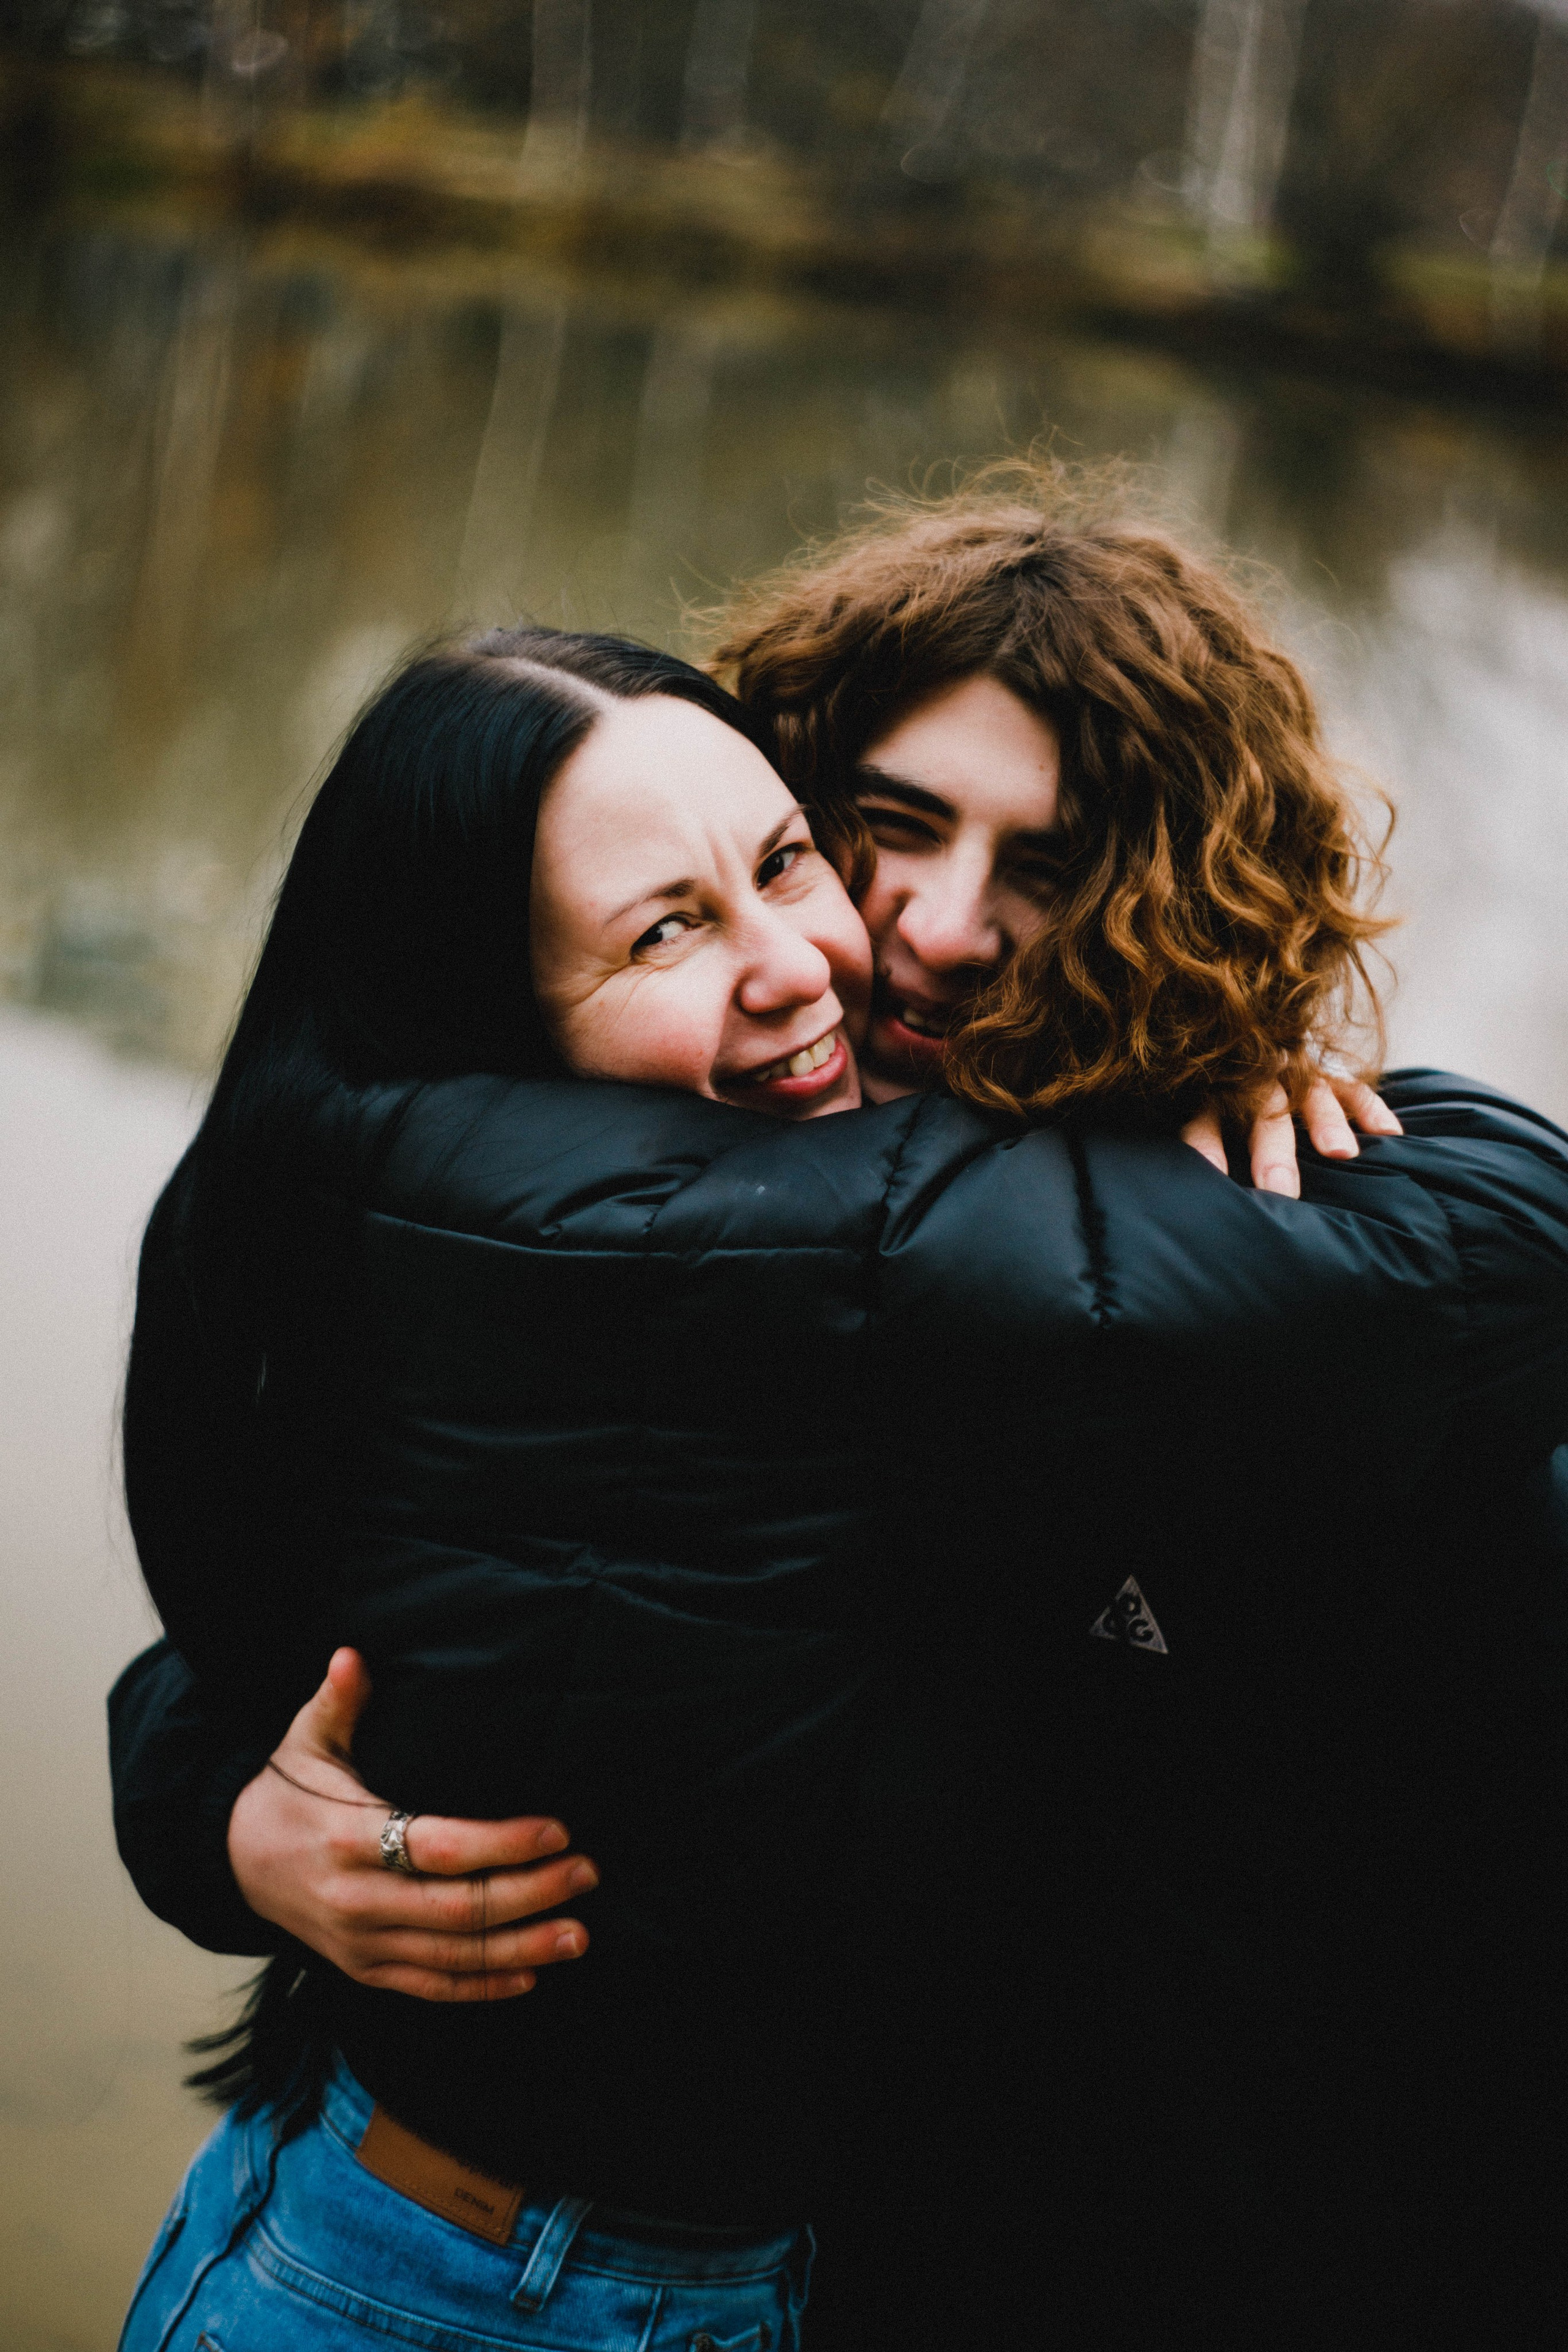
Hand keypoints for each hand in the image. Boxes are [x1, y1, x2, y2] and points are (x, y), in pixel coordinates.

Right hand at [228, 1648, 597, 2000]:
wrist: (232, 1861)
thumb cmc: (285, 1791)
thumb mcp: (305, 1741)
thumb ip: (337, 1701)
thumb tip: (352, 1655)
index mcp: (347, 1840)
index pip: (437, 1848)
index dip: (500, 1844)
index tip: (557, 1831)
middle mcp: (355, 1901)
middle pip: (455, 1909)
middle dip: (529, 1895)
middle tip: (587, 1875)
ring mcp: (359, 1944)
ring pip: (451, 1956)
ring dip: (521, 1949)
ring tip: (578, 1934)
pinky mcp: (363, 1971)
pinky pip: (429, 1987)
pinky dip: (480, 1988)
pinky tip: (529, 1977)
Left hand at [1181, 1074, 1403, 1198]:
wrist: (1258, 1060)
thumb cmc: (1230, 1119)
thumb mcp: (1211, 1128)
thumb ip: (1208, 1153)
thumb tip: (1200, 1214)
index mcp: (1217, 1097)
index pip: (1205, 1122)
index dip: (1207, 1147)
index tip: (1214, 1179)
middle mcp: (1257, 1081)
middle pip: (1264, 1112)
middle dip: (1273, 1151)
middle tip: (1280, 1188)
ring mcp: (1298, 1074)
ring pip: (1313, 1094)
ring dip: (1326, 1123)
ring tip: (1340, 1154)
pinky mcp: (1332, 1075)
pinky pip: (1354, 1089)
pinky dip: (1371, 1110)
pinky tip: (1389, 1134)